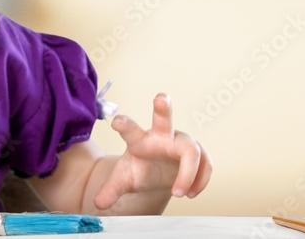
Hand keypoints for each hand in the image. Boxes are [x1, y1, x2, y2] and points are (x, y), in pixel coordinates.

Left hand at [94, 93, 211, 209]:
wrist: (158, 174)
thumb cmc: (140, 169)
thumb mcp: (124, 180)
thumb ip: (111, 190)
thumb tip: (98, 203)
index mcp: (139, 140)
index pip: (130, 130)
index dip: (124, 125)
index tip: (116, 122)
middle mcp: (161, 135)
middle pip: (163, 118)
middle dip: (162, 108)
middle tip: (160, 99)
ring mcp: (181, 142)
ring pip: (191, 150)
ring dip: (188, 174)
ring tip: (179, 193)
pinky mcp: (198, 152)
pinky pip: (205, 163)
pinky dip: (200, 180)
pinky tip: (191, 193)